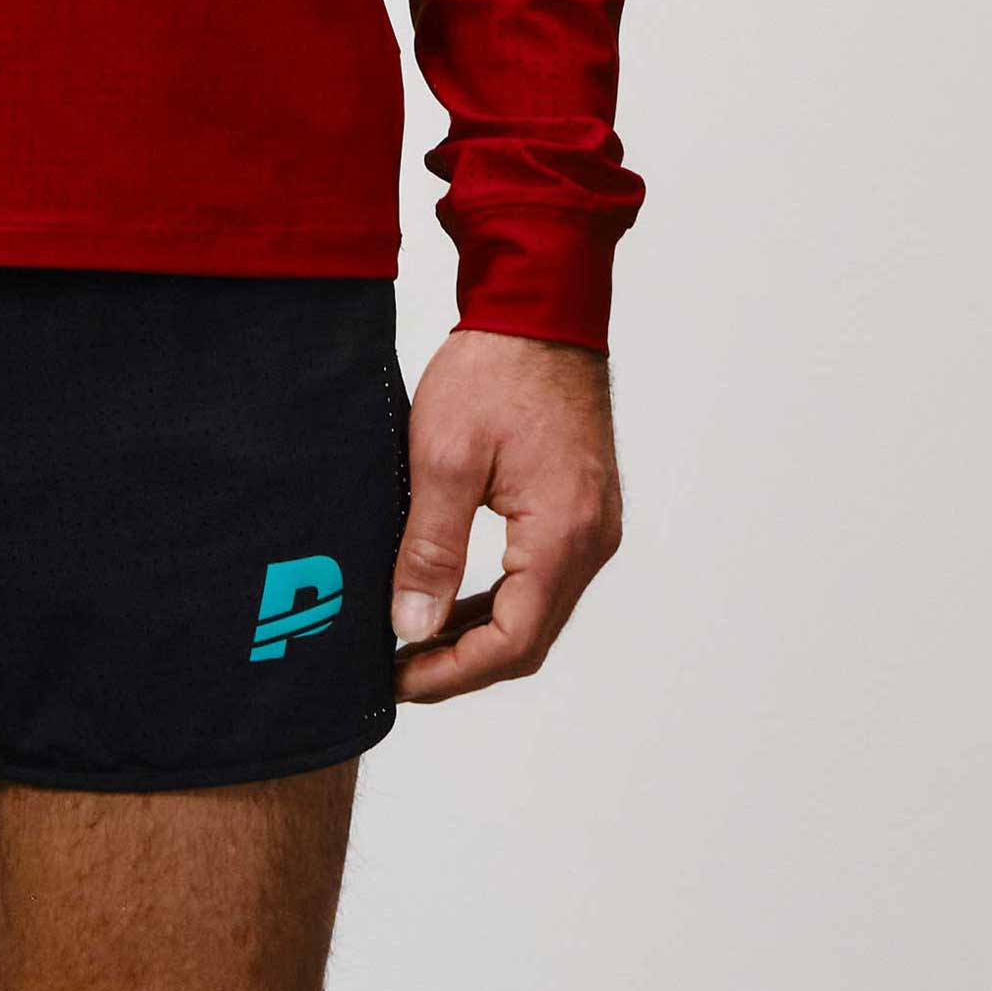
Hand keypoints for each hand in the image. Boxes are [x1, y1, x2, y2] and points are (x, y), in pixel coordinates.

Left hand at [390, 329, 620, 704]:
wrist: (541, 311)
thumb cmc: (496, 371)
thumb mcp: (444, 459)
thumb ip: (430, 550)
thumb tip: (413, 627)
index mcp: (562, 534)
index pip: (512, 642)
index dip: (451, 673)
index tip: (398, 679)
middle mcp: (591, 541)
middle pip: (529, 639)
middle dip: (462, 664)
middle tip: (398, 671)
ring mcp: (592, 527)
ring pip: (537, 613)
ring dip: (479, 635)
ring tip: (413, 640)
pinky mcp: (581, 511)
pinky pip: (543, 580)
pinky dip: (498, 601)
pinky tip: (451, 599)